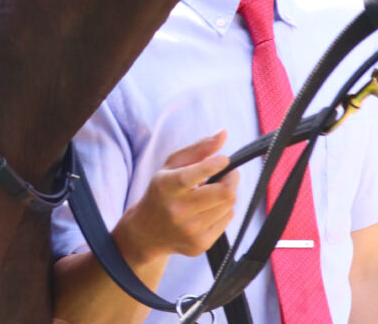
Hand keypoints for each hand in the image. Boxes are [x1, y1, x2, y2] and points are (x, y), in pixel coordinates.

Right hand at [115, 131, 238, 267]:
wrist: (146, 233)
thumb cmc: (162, 191)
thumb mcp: (172, 165)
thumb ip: (199, 148)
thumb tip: (223, 134)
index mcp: (167, 187)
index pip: (193, 176)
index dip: (214, 165)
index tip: (224, 159)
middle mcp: (177, 211)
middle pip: (224, 193)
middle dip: (231, 178)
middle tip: (226, 173)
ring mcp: (189, 231)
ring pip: (228, 205)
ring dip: (226, 194)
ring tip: (212, 191)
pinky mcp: (198, 245)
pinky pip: (227, 219)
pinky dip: (224, 210)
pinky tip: (209, 208)